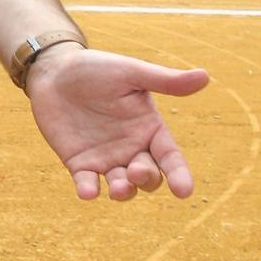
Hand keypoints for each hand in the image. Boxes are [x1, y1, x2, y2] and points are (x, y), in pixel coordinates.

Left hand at [26, 48, 208, 201]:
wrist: (54, 71)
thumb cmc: (97, 68)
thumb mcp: (131, 73)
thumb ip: (164, 81)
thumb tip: (205, 76)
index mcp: (149, 128)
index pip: (170, 157)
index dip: (179, 174)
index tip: (184, 191)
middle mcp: (132, 149)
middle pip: (148, 177)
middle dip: (146, 179)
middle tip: (137, 171)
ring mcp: (106, 159)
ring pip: (122, 186)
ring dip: (123, 191)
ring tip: (118, 188)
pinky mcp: (79, 164)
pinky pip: (87, 183)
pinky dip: (88, 190)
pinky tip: (88, 191)